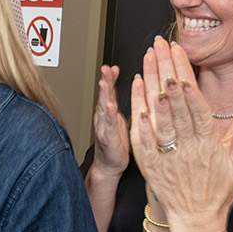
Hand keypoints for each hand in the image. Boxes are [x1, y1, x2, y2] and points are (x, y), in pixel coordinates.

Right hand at [88, 64, 128, 180]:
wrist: (108, 165)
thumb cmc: (117, 141)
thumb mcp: (119, 116)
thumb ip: (118, 99)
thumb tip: (129, 80)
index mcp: (109, 111)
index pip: (110, 90)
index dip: (111, 77)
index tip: (113, 66)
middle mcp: (104, 117)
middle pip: (104, 95)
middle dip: (105, 81)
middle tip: (106, 69)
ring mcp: (105, 128)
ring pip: (104, 108)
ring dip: (104, 95)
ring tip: (105, 83)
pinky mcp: (109, 140)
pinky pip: (109, 126)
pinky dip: (109, 116)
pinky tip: (110, 107)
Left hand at [129, 37, 232, 231]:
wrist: (195, 220)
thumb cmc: (218, 192)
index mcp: (207, 145)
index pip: (196, 108)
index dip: (188, 83)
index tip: (183, 62)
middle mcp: (185, 147)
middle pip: (173, 103)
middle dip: (167, 71)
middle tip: (161, 46)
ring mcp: (165, 154)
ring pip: (156, 114)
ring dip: (150, 84)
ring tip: (148, 58)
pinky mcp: (149, 162)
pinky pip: (141, 134)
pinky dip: (138, 111)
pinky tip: (136, 90)